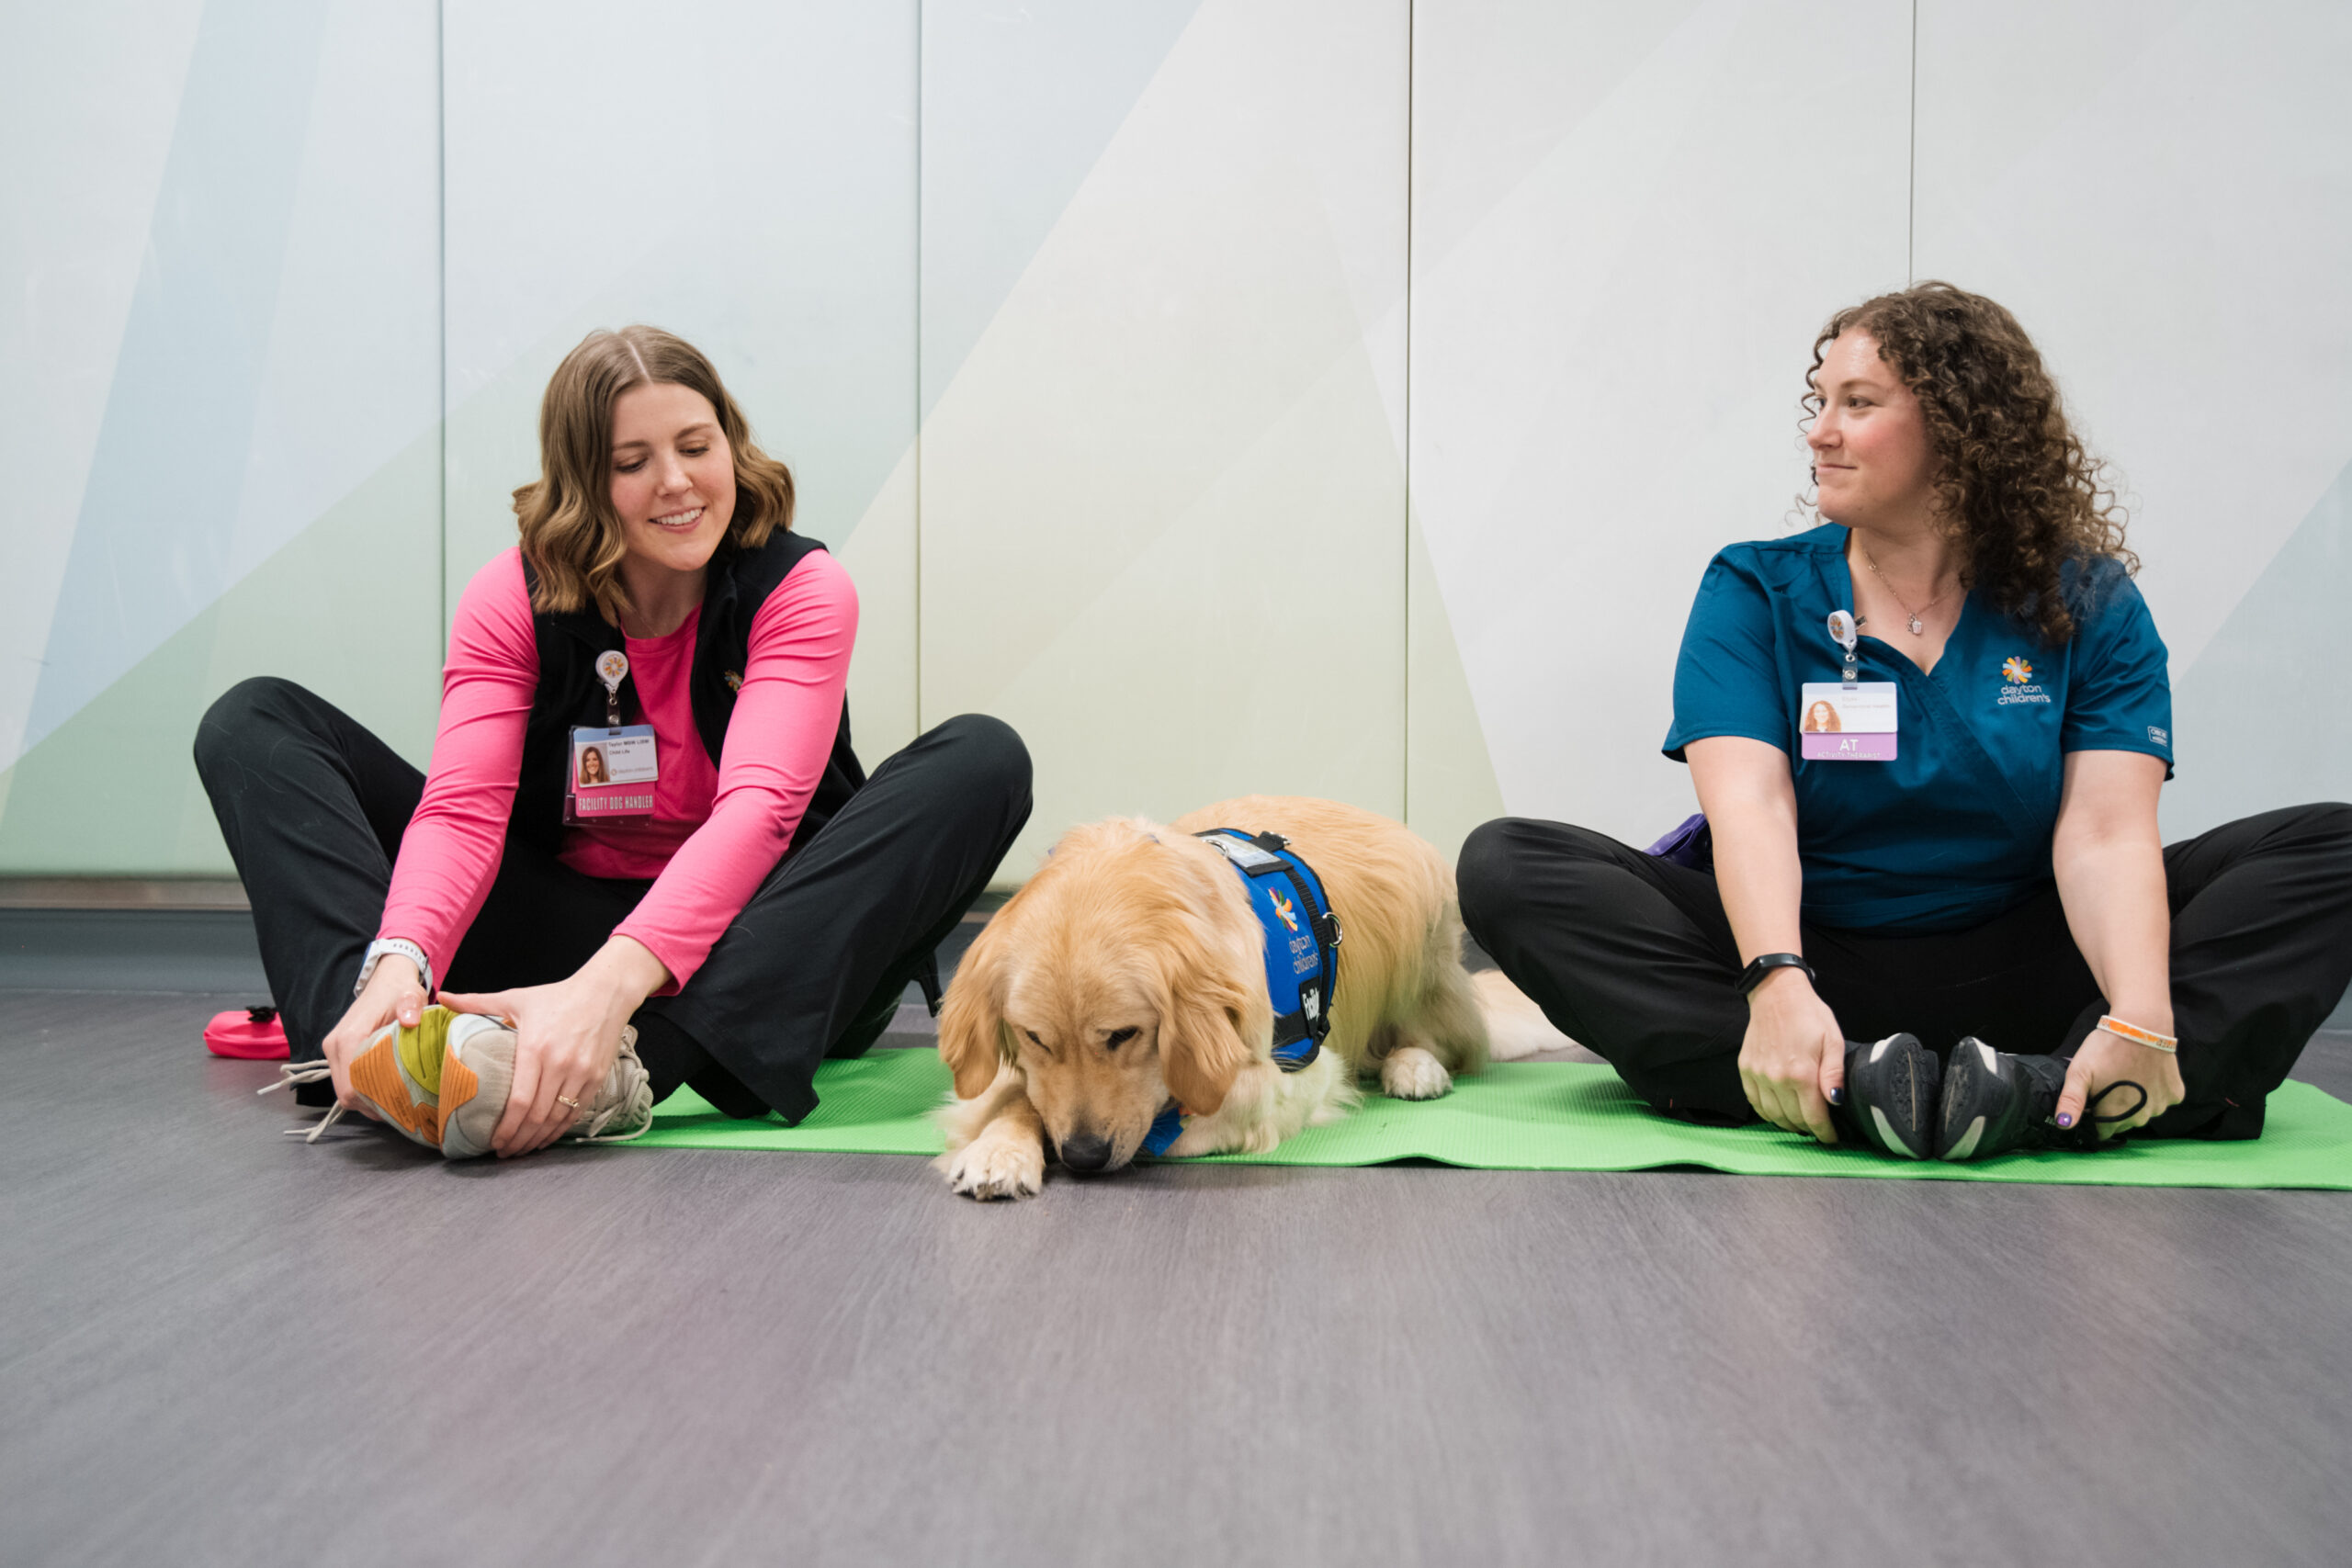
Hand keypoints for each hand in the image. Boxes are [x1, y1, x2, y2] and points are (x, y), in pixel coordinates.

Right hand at [319, 955, 428, 1116]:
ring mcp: (334, 1050)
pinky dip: (364, 1088)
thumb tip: (410, 1020)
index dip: (372, 1102)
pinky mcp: (339, 1052)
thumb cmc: (399, 990)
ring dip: (368, 1098)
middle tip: (401, 1107)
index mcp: (349, 1038)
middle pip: (346, 1093)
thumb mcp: (410, 995)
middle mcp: (335, 1047)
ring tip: (397, 1099)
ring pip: (345, 1090)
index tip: (398, 1105)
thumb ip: (410, 1006)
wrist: (387, 979)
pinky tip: (387, 1088)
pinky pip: (347, 1079)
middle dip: (372, 1104)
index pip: (350, 1087)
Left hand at [440, 937, 667, 1157]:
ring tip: (522, 1150)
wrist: (605, 992)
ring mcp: (581, 1073)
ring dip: (538, 1139)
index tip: (493, 1141)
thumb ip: (476, 1002)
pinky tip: (546, 1137)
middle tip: (504, 1152)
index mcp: (535, 1048)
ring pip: (557, 1118)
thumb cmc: (558, 996)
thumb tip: (442, 997)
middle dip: (519, 1139)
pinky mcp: (596, 1078)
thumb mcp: (516, 998)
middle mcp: (560, 1064)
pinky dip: (560, 1129)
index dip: (506, 1127)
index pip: (519, 1100)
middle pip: (537, 1116)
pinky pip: (576, 1112)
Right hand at [1737, 966, 1845, 1143]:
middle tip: (1819, 1128)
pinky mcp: (1746, 1069)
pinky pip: (1755, 1102)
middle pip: (1794, 1119)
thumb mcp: (1833, 1039)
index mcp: (1801, 1073)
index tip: (1832, 1138)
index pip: (1814, 1116)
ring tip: (1801, 1123)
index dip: (1825, 1132)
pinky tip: (1778, 1112)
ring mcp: (1758, 1075)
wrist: (1776, 994)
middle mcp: (1777, 1078)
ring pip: (1773, 1115)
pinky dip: (1767, 1113)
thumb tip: (1835, 1101)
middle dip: (1809, 1128)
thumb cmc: (1809, 1015)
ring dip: (1788, 1124)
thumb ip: (1834, 1073)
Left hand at [2057, 1028, 2184, 1139]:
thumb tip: (2063, 1125)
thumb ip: (2071, 1101)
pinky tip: (2145, 1074)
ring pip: (2143, 1112)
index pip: (2103, 1131)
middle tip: (2110, 1082)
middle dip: (2114, 1109)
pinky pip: (2162, 1100)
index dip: (2095, 1117)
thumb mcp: (2079, 1072)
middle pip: (2123, 1122)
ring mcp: (2161, 1106)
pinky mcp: (2176, 1094)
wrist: (2142, 1025)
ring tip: (2127, 1076)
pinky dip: (2154, 1091)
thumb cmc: (2107, 1048)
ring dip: (2135, 1101)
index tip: (2093, 1100)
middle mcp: (2142, 1117)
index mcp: (2116, 1116)